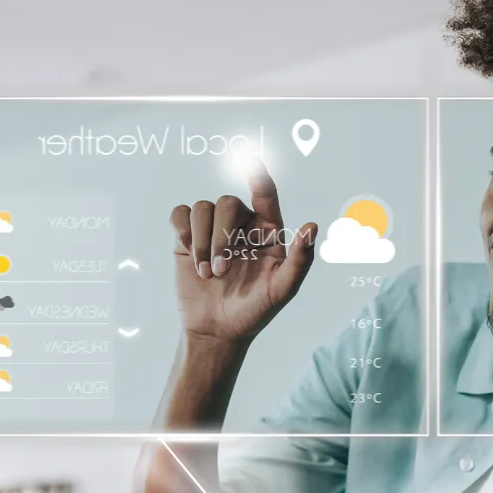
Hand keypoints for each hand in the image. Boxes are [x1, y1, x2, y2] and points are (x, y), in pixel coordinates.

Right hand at [170, 161, 316, 346]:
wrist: (217, 330)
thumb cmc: (254, 312)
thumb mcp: (282, 291)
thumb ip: (300, 261)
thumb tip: (311, 226)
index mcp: (267, 232)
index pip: (266, 195)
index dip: (258, 177)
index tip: (251, 162)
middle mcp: (241, 225)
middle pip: (226, 204)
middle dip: (221, 237)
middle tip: (221, 272)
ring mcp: (213, 229)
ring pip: (202, 208)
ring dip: (202, 242)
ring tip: (207, 274)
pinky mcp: (188, 237)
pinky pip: (181, 214)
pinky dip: (183, 232)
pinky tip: (190, 256)